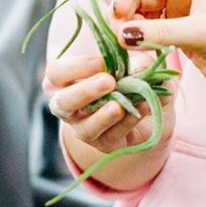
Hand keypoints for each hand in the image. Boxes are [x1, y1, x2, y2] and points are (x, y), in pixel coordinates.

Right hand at [45, 53, 172, 157]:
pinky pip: (112, 137)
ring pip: (85, 129)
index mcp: (68, 82)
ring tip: (118, 106)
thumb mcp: (137, 64)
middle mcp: (70, 107)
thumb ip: (138, 62)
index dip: (75, 67)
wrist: (149, 108)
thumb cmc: (132, 78)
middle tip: (108, 81)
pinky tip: (143, 108)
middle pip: (62, 103)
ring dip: (102, 117)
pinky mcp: (105, 144)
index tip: (102, 62)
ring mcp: (85, 129)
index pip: (57, 73)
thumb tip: (140, 67)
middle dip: (84, 92)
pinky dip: (128, 123)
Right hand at [108, 0, 205, 108]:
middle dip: (123, 7)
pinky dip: (137, 38)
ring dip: (127, 25)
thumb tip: (120, 34)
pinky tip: (136, 52)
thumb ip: (160, 31)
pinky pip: (147, 29)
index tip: (119, 11)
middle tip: (117, 34)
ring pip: (139, 10)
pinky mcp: (178, 34)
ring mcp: (179, 12)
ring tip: (124, 46)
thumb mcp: (202, 34)